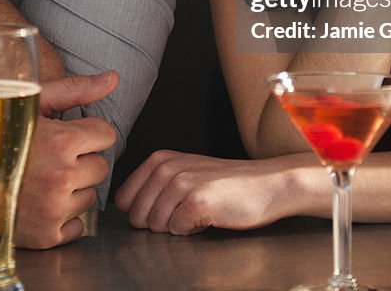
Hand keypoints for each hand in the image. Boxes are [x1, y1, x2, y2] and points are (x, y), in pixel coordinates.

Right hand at [15, 71, 118, 248]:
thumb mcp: (33, 102)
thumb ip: (77, 90)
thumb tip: (113, 78)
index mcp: (62, 142)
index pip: (106, 134)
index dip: (87, 132)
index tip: (67, 134)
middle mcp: (61, 178)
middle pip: (101, 167)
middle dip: (81, 161)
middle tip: (50, 157)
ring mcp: (54, 210)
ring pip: (89, 197)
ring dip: (73, 189)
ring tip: (41, 179)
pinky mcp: (46, 237)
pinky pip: (77, 225)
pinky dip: (62, 217)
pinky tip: (38, 202)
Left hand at [115, 151, 308, 234]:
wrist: (267, 185)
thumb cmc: (226, 184)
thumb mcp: (185, 172)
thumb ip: (154, 185)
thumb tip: (126, 208)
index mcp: (160, 159)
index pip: (124, 199)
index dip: (141, 213)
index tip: (163, 209)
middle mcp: (166, 167)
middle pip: (137, 216)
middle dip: (159, 223)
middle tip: (185, 211)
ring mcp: (181, 183)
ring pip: (156, 226)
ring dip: (177, 227)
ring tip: (199, 212)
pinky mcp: (196, 202)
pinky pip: (177, 230)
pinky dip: (191, 231)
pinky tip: (208, 217)